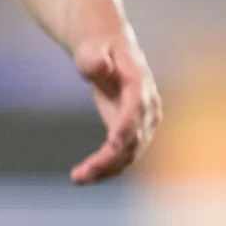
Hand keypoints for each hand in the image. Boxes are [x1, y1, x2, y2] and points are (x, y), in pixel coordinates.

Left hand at [70, 32, 159, 183]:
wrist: (110, 47)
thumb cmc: (97, 46)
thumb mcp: (91, 47)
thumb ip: (93, 58)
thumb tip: (100, 67)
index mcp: (138, 82)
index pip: (136, 108)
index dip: (126, 126)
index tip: (112, 144)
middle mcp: (148, 104)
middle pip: (134, 137)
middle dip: (109, 159)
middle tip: (79, 175)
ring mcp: (145, 119)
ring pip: (131, 152)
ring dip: (107, 169)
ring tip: (77, 179)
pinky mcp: (137, 130)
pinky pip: (125, 154)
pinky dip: (108, 167)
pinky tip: (86, 176)